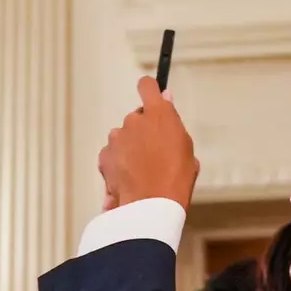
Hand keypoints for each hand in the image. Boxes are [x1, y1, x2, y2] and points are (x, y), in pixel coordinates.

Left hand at [98, 77, 199, 211]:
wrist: (151, 204)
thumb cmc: (176, 178)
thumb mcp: (186, 148)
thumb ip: (173, 122)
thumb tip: (166, 100)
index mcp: (159, 114)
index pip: (148, 86)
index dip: (149, 89)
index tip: (151, 92)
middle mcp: (134, 120)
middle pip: (136, 119)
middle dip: (142, 132)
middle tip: (154, 154)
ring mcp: (116, 138)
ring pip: (123, 139)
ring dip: (129, 149)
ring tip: (142, 173)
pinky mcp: (104, 156)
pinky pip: (112, 156)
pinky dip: (118, 165)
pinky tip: (130, 181)